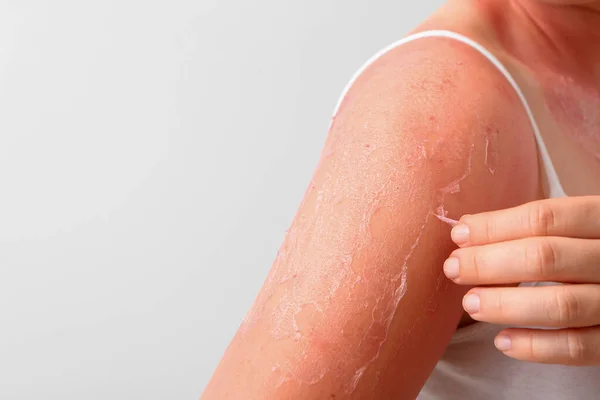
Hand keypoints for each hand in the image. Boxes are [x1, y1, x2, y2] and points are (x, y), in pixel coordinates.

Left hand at [443, 196, 599, 365]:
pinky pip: (578, 348)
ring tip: (470, 303)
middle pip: (546, 257)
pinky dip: (536, 347)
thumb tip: (466, 228)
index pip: (545, 217)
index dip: (495, 226)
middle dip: (489, 263)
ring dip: (506, 305)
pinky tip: (502, 341)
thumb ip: (532, 226)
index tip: (459, 235)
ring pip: (561, 305)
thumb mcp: (576, 227)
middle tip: (453, 269)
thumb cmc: (591, 250)